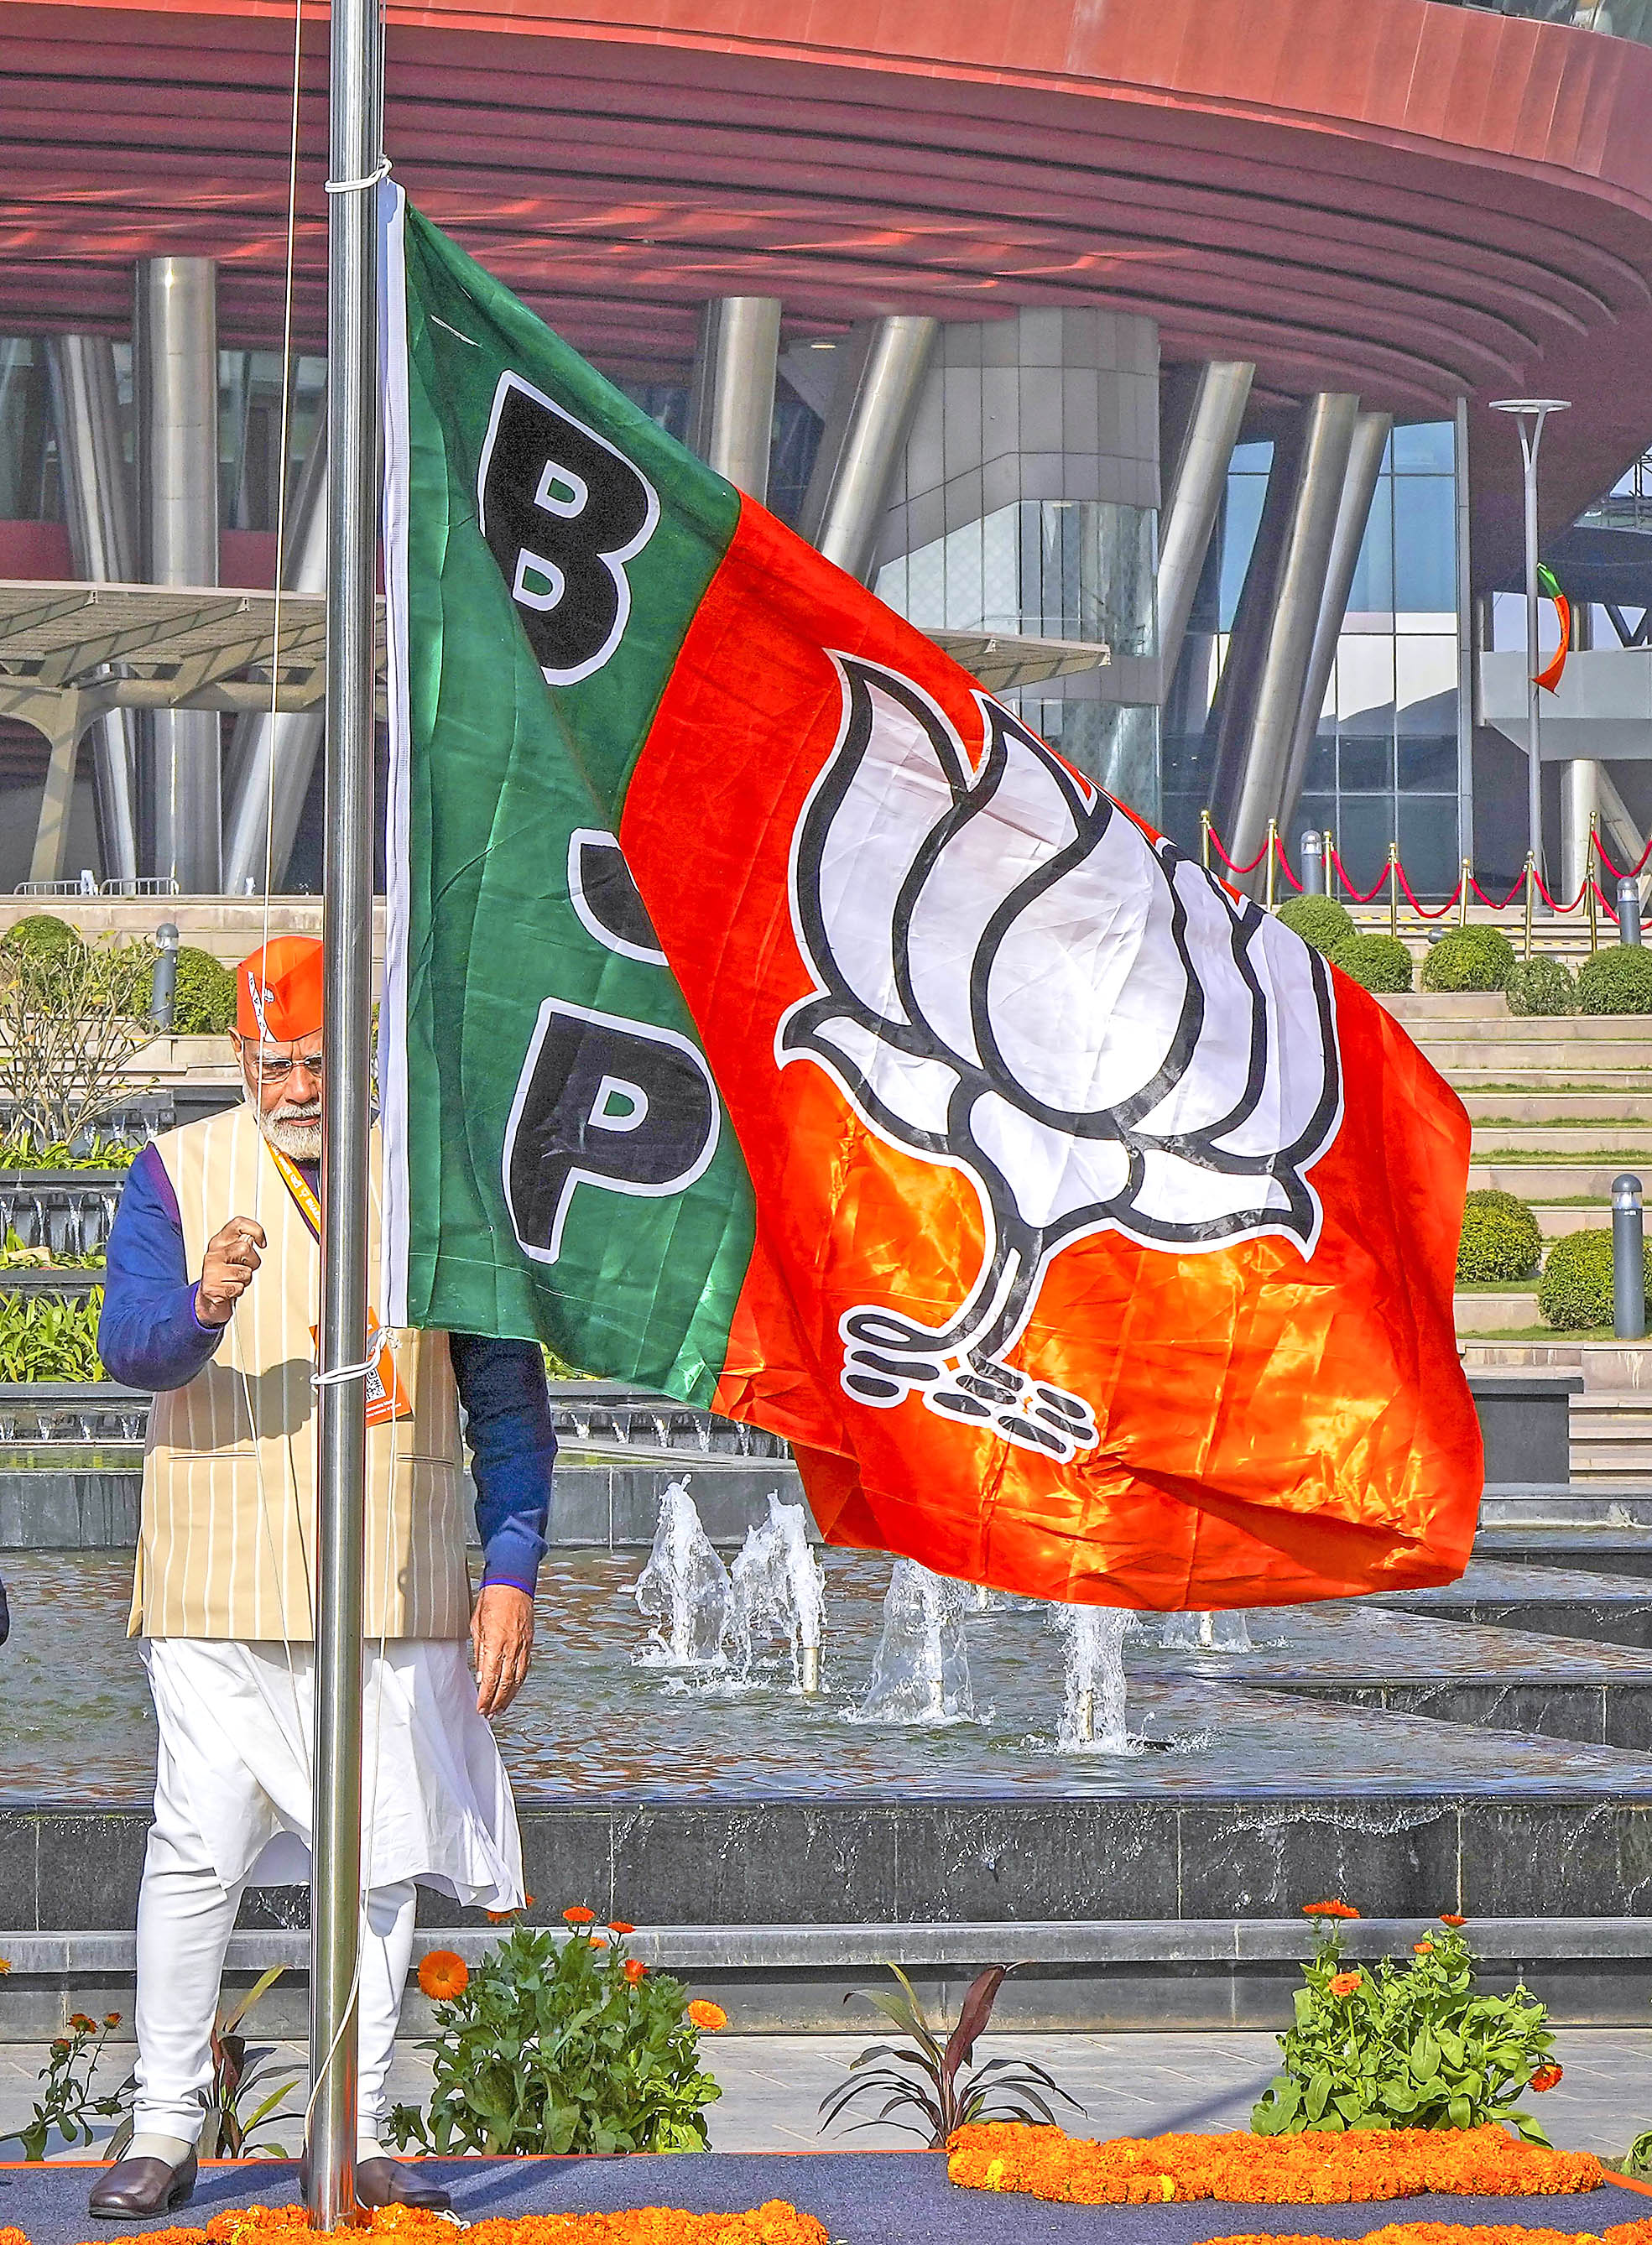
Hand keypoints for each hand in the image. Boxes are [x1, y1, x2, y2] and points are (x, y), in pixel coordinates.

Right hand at [196, 1216, 266, 1325]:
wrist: (208, 1296)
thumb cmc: (226, 1272)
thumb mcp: (233, 1253)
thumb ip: (244, 1243)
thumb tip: (254, 1239)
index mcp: (219, 1241)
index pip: (238, 1224)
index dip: (255, 1230)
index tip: (261, 1242)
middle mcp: (214, 1253)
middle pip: (245, 1248)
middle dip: (252, 1261)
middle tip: (244, 1267)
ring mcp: (211, 1270)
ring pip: (244, 1272)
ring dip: (246, 1278)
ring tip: (236, 1279)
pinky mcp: (212, 1287)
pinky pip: (238, 1288)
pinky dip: (238, 1290)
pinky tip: (230, 1288)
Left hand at [471, 1583, 534, 1716]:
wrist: (512, 1584)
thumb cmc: (491, 1601)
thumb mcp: (477, 1626)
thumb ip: (479, 1652)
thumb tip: (480, 1675)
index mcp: (496, 1643)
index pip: (491, 1678)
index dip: (486, 1697)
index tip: (480, 1708)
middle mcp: (512, 1647)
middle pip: (506, 1683)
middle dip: (497, 1701)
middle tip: (490, 1714)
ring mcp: (523, 1645)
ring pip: (518, 1678)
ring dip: (509, 1696)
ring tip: (501, 1709)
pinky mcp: (529, 1642)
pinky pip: (525, 1667)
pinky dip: (519, 1682)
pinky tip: (514, 1690)